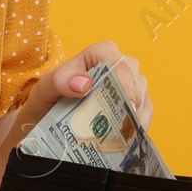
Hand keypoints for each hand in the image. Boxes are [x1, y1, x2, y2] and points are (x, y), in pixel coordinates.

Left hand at [21, 41, 152, 131]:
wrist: (47, 119)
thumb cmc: (48, 98)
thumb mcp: (46, 88)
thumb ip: (60, 81)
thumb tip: (84, 83)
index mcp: (97, 55)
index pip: (116, 60)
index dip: (124, 80)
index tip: (126, 102)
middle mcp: (116, 65)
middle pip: (134, 78)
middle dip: (132, 100)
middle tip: (126, 122)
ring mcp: (127, 84)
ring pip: (142, 95)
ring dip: (135, 115)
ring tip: (126, 133)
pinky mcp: (132, 103)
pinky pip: (145, 111)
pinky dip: (139, 124)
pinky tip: (131, 136)